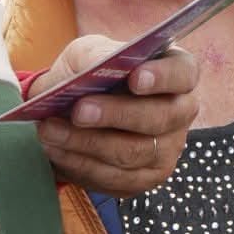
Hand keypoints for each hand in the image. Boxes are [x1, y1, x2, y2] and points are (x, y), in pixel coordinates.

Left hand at [32, 40, 197, 197]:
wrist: (67, 110)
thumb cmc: (87, 74)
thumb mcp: (87, 54)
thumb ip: (96, 55)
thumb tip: (99, 64)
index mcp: (176, 73)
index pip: (183, 73)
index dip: (163, 77)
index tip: (135, 78)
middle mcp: (180, 112)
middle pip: (159, 118)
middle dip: (116, 115)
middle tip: (79, 111)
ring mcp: (167, 150)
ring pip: (132, 152)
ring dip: (87, 142)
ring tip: (50, 130)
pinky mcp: (144, 179)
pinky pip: (115, 178)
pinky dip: (80, 164)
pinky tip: (57, 149)